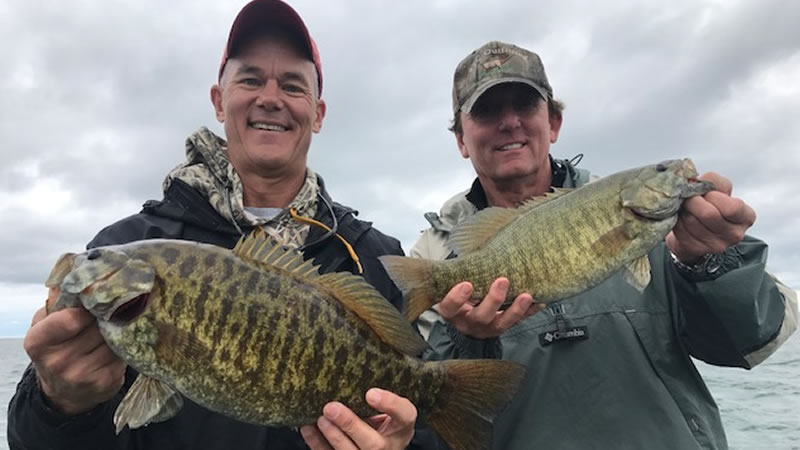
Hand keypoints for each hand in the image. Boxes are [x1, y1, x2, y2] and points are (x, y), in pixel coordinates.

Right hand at [23, 301, 125, 414]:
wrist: (65, 391)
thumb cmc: (56, 347)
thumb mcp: (45, 324)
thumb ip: (59, 302)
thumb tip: (82, 274)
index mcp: (38, 342)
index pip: (70, 319)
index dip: (89, 307)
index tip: (96, 301)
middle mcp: (59, 362)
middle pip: (98, 327)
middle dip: (108, 315)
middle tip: (115, 306)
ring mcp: (83, 375)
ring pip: (115, 338)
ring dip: (120, 329)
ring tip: (118, 323)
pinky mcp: (106, 382)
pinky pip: (125, 352)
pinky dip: (127, 344)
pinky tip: (122, 341)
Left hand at [300, 388, 415, 449]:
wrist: (384, 444)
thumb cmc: (386, 419)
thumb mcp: (390, 406)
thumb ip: (379, 394)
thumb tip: (351, 365)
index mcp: (402, 426)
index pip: (404, 415)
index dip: (390, 405)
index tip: (371, 393)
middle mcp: (389, 446)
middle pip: (374, 444)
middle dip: (350, 425)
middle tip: (331, 407)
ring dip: (333, 436)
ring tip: (321, 419)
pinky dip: (317, 442)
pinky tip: (309, 428)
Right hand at [439, 277, 543, 338]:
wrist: (465, 318)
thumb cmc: (458, 296)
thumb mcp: (450, 287)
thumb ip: (455, 275)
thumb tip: (463, 245)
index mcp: (452, 312)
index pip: (449, 308)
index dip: (456, 298)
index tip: (466, 284)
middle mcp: (468, 322)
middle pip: (480, 317)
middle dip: (493, 300)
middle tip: (502, 281)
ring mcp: (486, 328)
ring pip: (501, 323)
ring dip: (515, 310)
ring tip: (526, 296)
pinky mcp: (501, 328)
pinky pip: (517, 322)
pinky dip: (528, 313)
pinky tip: (538, 303)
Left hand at [666, 172, 755, 263]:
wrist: (695, 225)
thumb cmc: (710, 203)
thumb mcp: (718, 187)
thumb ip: (713, 180)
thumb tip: (696, 182)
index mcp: (746, 217)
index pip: (732, 207)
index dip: (713, 196)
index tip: (706, 193)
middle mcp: (735, 234)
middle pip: (709, 214)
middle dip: (693, 201)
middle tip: (689, 197)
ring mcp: (716, 245)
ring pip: (692, 221)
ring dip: (684, 210)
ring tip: (685, 208)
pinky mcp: (697, 250)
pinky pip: (681, 231)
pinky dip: (677, 221)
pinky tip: (681, 218)